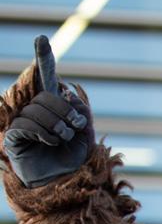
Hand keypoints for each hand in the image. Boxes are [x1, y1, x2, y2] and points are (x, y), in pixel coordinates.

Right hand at [3, 36, 93, 187]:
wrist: (62, 184)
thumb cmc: (73, 161)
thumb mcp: (86, 137)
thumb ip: (82, 114)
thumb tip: (69, 93)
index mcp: (54, 108)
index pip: (47, 79)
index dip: (44, 59)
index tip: (42, 39)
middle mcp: (36, 111)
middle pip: (47, 96)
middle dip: (65, 110)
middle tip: (75, 126)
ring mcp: (23, 122)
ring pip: (37, 110)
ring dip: (56, 126)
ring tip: (63, 139)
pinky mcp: (14, 137)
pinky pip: (25, 125)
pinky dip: (42, 133)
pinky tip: (50, 142)